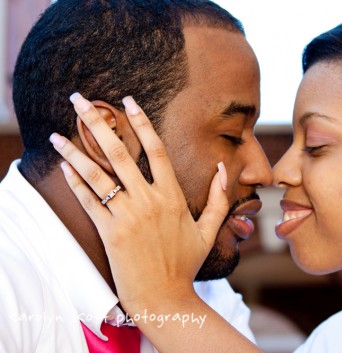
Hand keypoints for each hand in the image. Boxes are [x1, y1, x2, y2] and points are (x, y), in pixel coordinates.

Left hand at [49, 93, 228, 311]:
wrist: (163, 296)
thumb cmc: (186, 263)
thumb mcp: (209, 230)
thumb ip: (218, 197)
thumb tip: (223, 168)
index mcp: (172, 197)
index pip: (156, 150)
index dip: (142, 123)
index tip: (129, 101)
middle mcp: (148, 201)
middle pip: (119, 153)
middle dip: (97, 122)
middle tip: (79, 99)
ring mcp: (126, 216)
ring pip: (97, 174)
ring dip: (75, 150)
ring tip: (57, 133)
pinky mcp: (108, 232)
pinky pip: (88, 201)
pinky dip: (75, 182)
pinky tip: (64, 165)